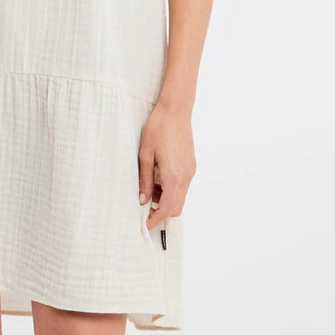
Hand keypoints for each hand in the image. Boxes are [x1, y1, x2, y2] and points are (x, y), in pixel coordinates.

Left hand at [138, 101, 195, 229]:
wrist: (175, 110)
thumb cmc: (158, 128)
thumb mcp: (145, 154)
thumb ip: (145, 180)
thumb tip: (143, 200)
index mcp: (173, 175)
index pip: (168, 207)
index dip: (156, 219)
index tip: (146, 224)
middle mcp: (185, 176)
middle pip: (177, 207)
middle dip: (162, 212)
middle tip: (145, 210)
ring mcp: (190, 171)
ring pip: (180, 197)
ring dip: (166, 200)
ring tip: (149, 190)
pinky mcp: (191, 165)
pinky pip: (182, 186)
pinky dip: (171, 190)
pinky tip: (158, 179)